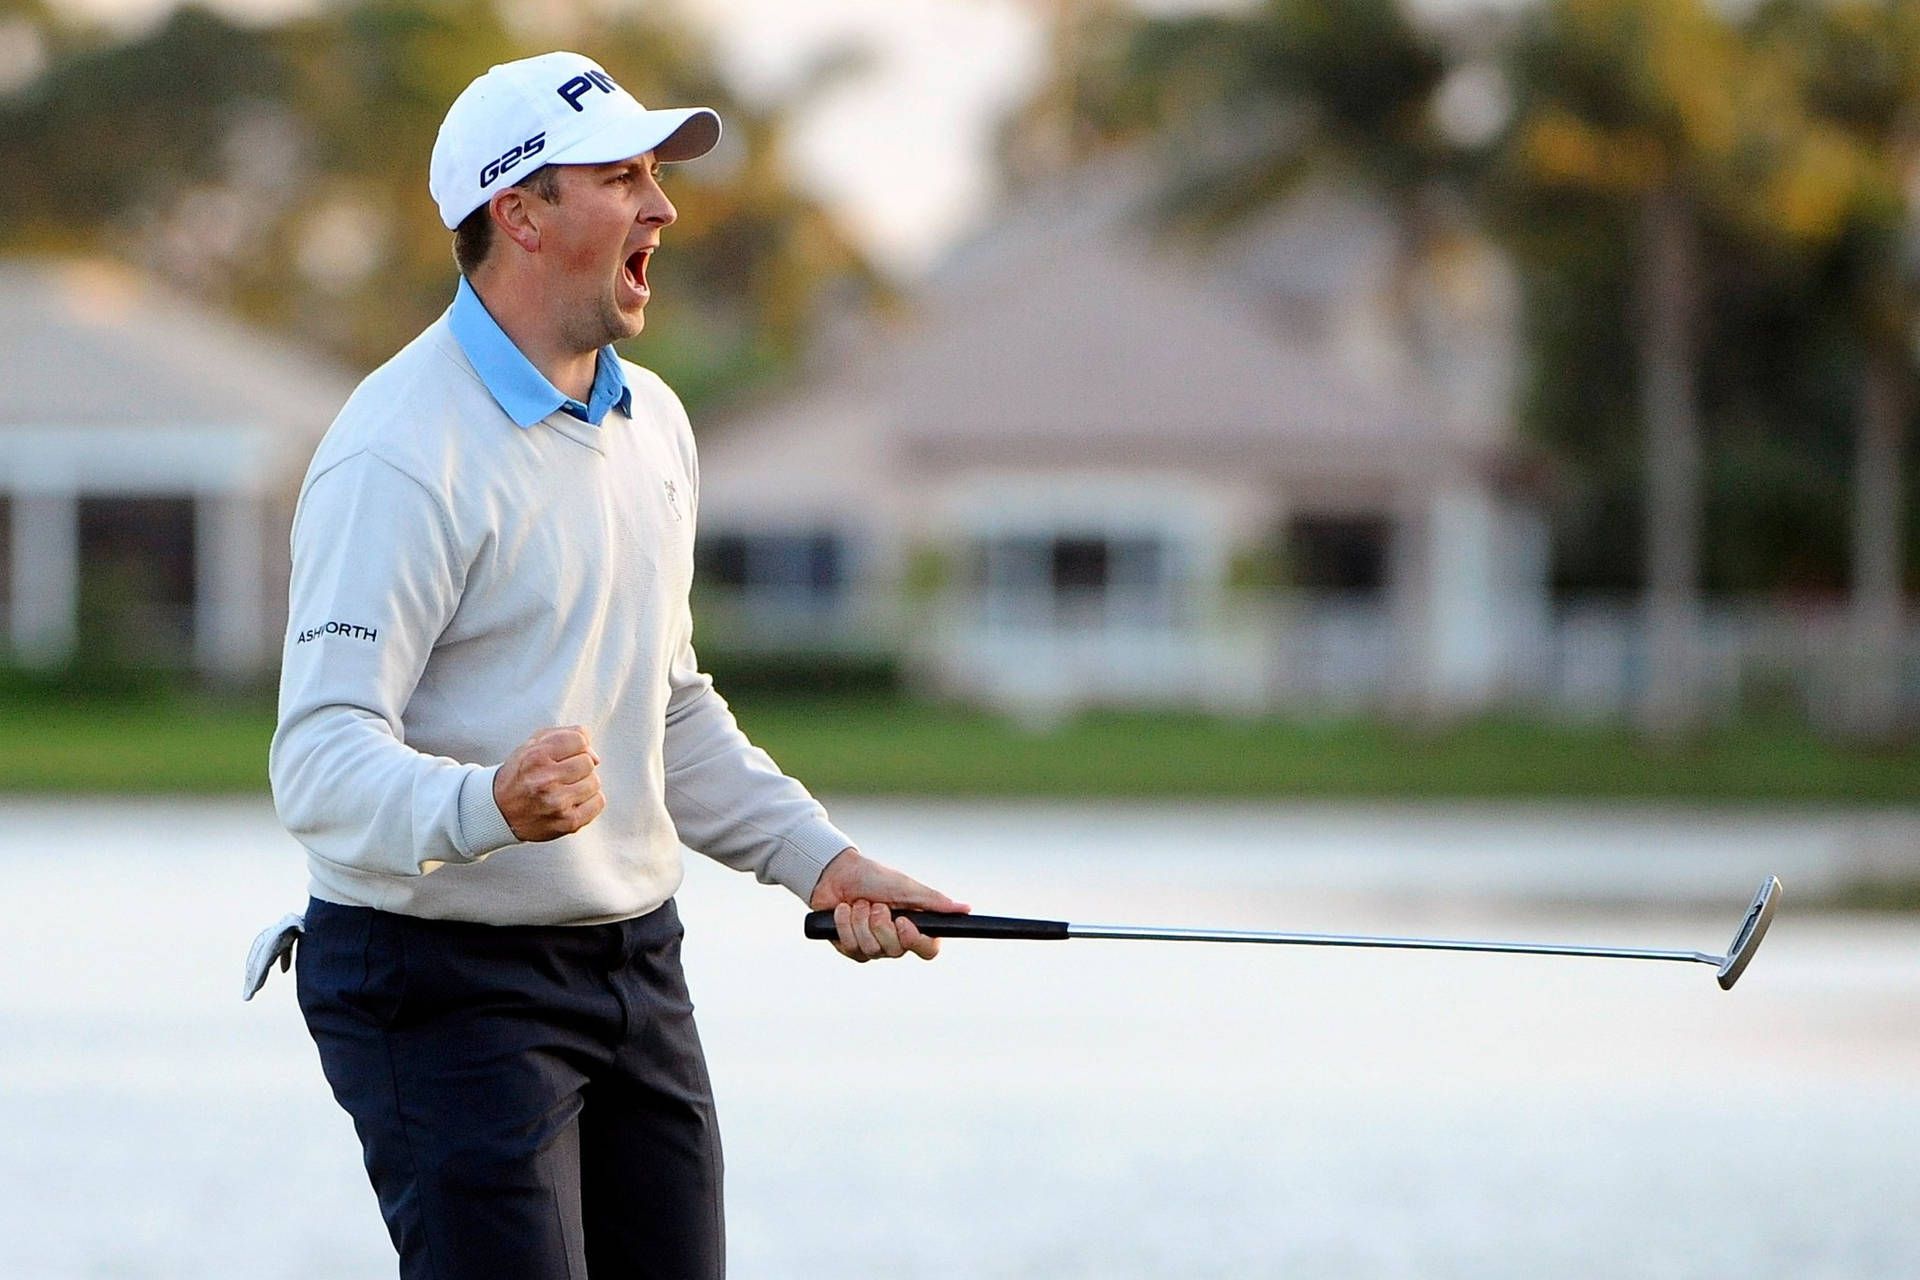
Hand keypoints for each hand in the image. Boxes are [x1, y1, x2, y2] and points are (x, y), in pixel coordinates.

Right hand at [493, 725, 604, 841]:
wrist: (500, 811)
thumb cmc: (521, 774)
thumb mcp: (533, 744)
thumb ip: (566, 735)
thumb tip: (595, 756)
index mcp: (536, 757)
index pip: (579, 740)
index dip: (574, 746)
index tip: (563, 755)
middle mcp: (546, 780)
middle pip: (588, 762)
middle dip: (578, 766)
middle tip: (561, 774)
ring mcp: (558, 803)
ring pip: (594, 782)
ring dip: (583, 784)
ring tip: (564, 789)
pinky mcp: (568, 822)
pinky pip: (598, 802)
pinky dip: (588, 801)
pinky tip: (571, 802)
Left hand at [808, 847, 969, 961]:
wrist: (837, 873)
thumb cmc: (874, 877)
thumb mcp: (906, 887)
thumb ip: (934, 901)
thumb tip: (965, 909)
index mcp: (914, 926)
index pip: (928, 950)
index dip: (915, 940)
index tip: (902, 921)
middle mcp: (895, 941)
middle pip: (895, 950)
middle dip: (880, 923)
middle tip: (875, 904)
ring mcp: (872, 947)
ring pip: (870, 949)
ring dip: (861, 920)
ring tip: (858, 903)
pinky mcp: (850, 948)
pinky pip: (850, 946)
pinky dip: (844, 923)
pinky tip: (843, 910)